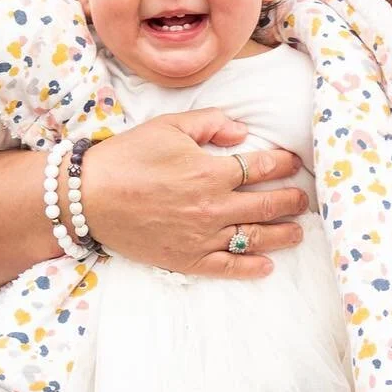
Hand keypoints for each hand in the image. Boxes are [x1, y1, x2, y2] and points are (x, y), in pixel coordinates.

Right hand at [79, 109, 307, 278]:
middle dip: (290, 201)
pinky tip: (266, 266)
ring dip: (282, 235)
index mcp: (211, 172)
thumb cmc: (127, 157)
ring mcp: (202, 237)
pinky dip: (250, 268)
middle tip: (303, 199)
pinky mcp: (186, 259)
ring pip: (254, 238)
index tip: (293, 163)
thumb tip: (241, 133)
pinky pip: (226, 267)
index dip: (283, 165)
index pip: (261, 167)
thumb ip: (211, 124)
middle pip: (266, 205)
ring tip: (298, 232)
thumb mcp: (169, 126)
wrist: (88, 197)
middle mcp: (213, 207)